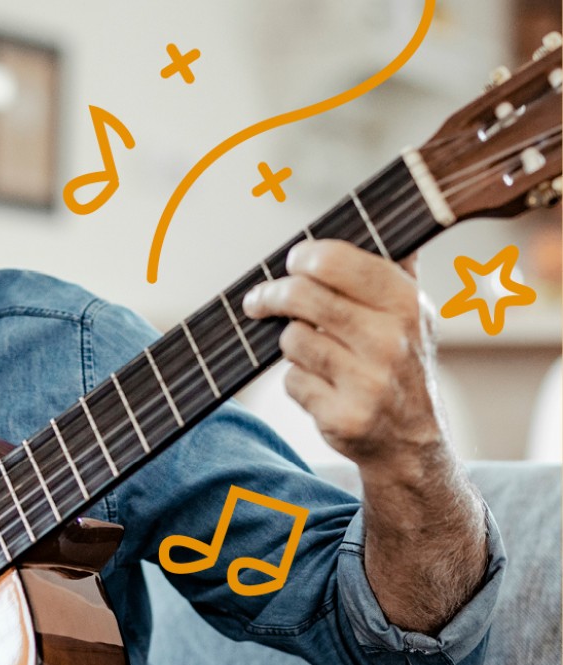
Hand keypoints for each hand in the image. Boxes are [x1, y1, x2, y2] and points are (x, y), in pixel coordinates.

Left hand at [241, 239, 446, 468]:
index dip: (302, 257)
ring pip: (292, 340)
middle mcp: (391, 341)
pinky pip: (291, 381)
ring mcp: (367, 382)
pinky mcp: (342, 416)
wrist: (413, 442)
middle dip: (270, 296)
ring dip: (292, 345)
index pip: (334, 260)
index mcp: (407, 304)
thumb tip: (387, 212)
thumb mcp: (415, 313)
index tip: (291, 263)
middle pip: (301, 297)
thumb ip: (397, 266)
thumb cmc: (404, 364)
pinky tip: (323, 387)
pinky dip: (298, 382)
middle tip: (258, 301)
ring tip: (314, 352)